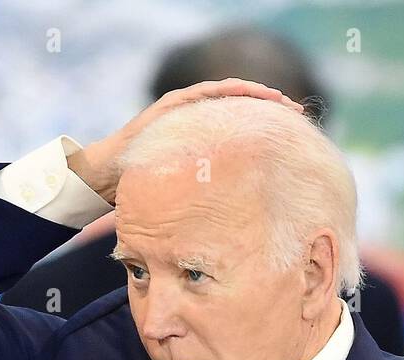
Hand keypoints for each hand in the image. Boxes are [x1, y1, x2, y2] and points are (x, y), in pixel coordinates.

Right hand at [67, 78, 305, 203]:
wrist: (106, 177)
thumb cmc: (145, 189)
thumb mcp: (186, 194)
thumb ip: (207, 197)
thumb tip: (237, 223)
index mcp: (202, 139)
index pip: (241, 127)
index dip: (267, 127)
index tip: (294, 134)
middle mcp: (195, 120)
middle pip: (240, 108)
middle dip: (269, 107)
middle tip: (297, 113)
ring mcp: (183, 110)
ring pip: (227, 96)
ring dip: (255, 95)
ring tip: (280, 101)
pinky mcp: (171, 107)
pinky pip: (204, 94)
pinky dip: (227, 93)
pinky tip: (248, 93)